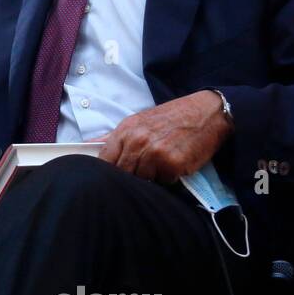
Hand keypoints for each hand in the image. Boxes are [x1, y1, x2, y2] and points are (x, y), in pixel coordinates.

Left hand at [94, 90, 231, 182]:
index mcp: (126, 130)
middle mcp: (138, 141)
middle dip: (132, 175)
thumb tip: (87, 146)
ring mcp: (154, 152)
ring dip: (152, 177)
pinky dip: (170, 177)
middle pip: (122, 174)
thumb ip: (114, 137)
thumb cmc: (172, 118)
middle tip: (145, 168)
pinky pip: (163, 182)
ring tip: (162, 162)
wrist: (206, 112)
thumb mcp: (138, 121)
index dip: (107, 172)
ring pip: (142, 180)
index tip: (112, 176)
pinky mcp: (172, 163)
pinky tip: (176, 163)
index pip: (104, 160)